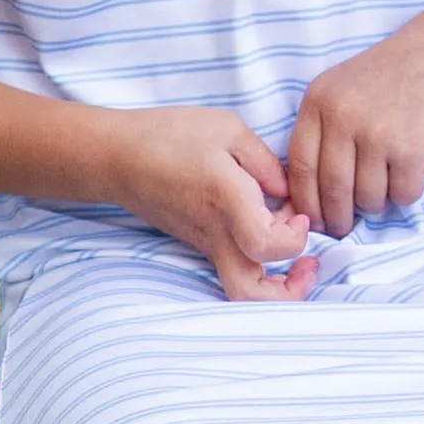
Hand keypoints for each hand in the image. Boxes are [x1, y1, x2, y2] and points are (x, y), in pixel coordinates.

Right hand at [107, 106, 321, 299]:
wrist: (115, 157)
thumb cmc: (168, 136)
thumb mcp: (226, 129)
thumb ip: (265, 161)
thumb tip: (286, 193)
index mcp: (225, 200)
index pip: (266, 245)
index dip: (294, 238)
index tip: (298, 213)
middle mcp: (215, 233)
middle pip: (250, 293)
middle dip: (290, 290)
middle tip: (307, 260)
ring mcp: (204, 244)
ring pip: (241, 288)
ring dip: (276, 282)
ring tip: (294, 249)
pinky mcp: (199, 243)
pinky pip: (233, 266)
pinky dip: (259, 260)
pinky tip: (267, 226)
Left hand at [287, 12, 423, 236]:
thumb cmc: (399, 74)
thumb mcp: (345, 88)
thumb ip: (324, 129)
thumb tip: (311, 194)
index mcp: (319, 100)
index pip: (299, 166)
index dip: (305, 201)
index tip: (313, 219)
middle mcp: (343, 117)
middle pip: (331, 190)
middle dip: (337, 218)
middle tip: (344, 227)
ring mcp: (378, 133)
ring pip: (367, 198)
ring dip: (377, 203)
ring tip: (387, 184)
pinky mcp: (412, 149)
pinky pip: (402, 195)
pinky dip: (408, 193)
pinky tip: (412, 173)